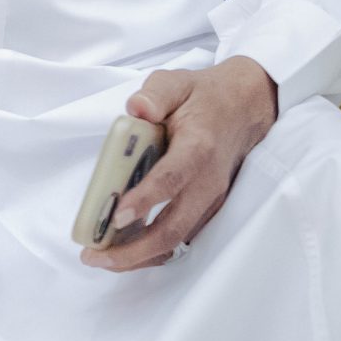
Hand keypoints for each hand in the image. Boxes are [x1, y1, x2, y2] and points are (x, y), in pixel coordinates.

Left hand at [83, 56, 278, 271]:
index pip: (172, 179)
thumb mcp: (176, 82)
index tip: (116, 215)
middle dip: (134, 249)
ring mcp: (210, 200)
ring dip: (140, 255)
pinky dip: (152, 250)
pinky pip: (180, 237)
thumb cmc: (204, 97)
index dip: (145, 199)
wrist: (245, 108)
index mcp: (198, 148)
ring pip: (177, 240)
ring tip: (101, 258)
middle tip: (94, 255)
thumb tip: (136, 109)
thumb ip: (155, 94)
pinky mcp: (206, 209)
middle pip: (174, 227)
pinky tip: (123, 250)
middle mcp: (208, 182)